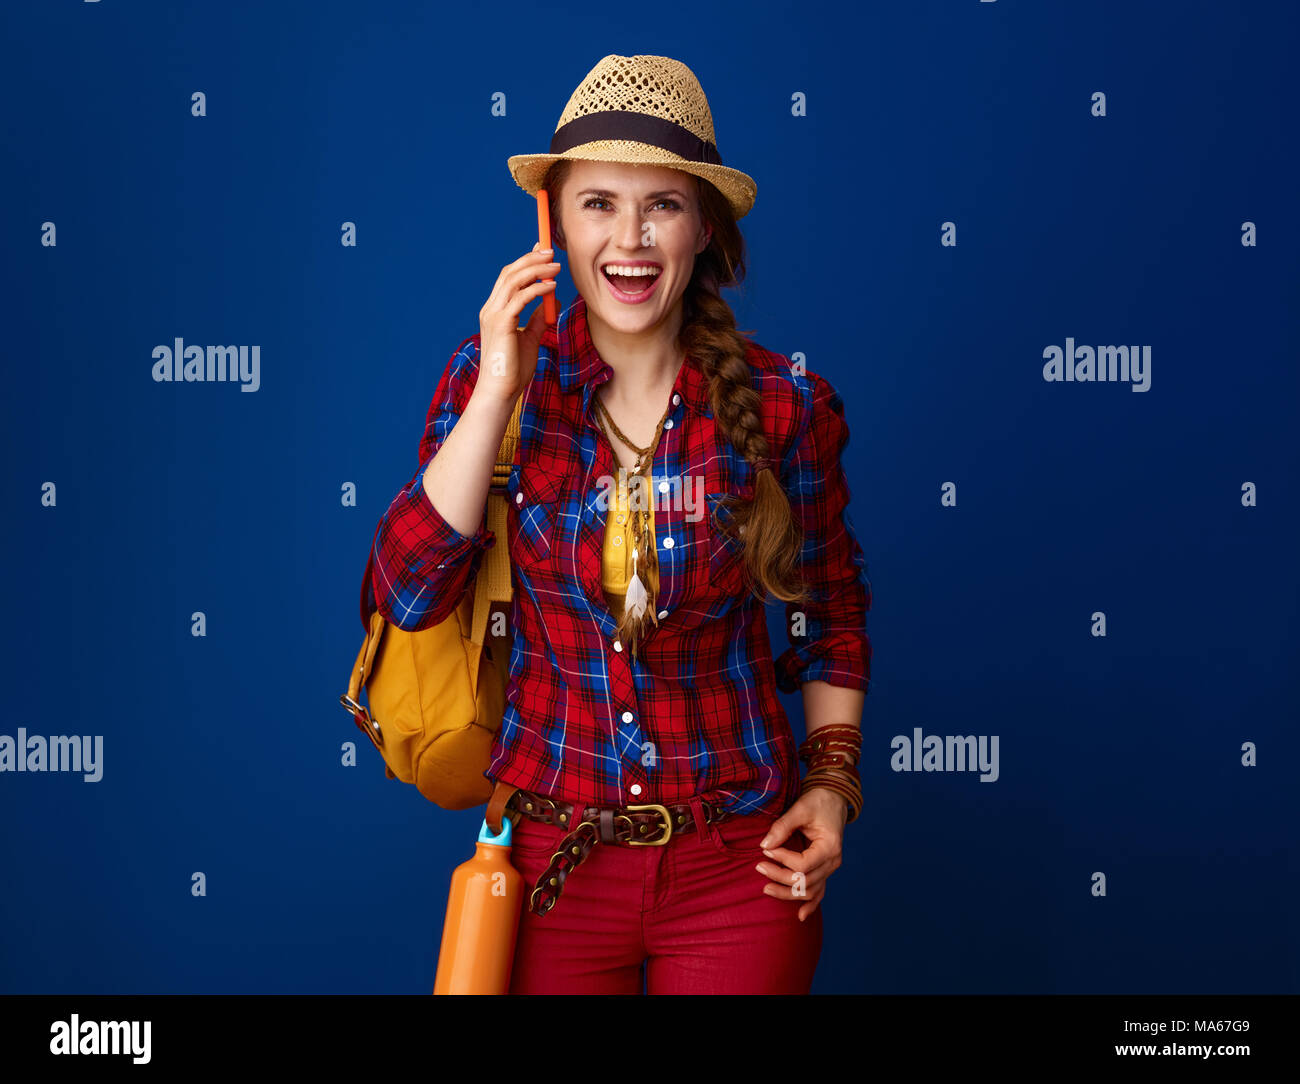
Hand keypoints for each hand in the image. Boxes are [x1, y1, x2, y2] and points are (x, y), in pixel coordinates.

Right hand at [474, 242, 558, 405]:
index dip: (525, 262)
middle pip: (510, 273)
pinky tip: (551, 285)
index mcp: (495, 311)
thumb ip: (539, 319)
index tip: (542, 251)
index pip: (508, 278)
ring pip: (514, 280)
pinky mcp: (502, 323)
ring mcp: (494, 315)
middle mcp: (491, 309)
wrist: (500, 391)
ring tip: (556, 265)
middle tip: (551, 251)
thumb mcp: (531, 339)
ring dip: (536, 269)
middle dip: (531, 259)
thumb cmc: (513, 370)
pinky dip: (537, 288)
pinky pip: (521, 297)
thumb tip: (552, 300)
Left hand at [755, 787, 847, 921]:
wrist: (833, 799)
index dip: (782, 859)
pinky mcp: (824, 870)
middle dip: (779, 877)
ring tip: (766, 888)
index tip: (766, 850)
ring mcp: (830, 868)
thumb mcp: (800, 809)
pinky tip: (799, 917)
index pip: (803, 864)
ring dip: (787, 893)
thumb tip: (764, 845)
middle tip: (758, 866)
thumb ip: (782, 827)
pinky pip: (818, 892)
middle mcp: (833, 862)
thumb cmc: (818, 802)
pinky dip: (810, 905)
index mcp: (830, 847)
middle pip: (804, 880)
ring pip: (809, 891)